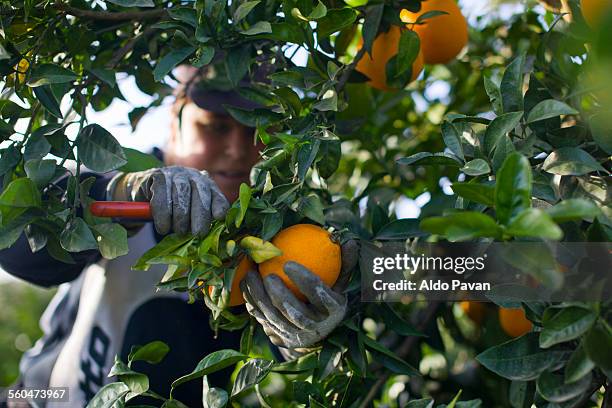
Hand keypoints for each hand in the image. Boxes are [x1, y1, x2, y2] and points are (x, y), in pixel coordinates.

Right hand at [108, 166, 228, 235]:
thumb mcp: (189, 215)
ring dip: (181, 217)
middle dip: (200, 216)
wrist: (143, 195)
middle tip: (198, 234)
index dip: (218, 206)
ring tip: (178, 231)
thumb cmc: (171, 209)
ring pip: (182, 195)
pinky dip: (162, 215)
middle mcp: (194, 176)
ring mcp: (176, 174)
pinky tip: (163, 227)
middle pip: (201, 195)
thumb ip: (200, 220)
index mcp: (207, 185)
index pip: (216, 196)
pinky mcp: (157, 176)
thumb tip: (209, 236)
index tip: (219, 217)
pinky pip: (161, 196)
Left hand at [240, 240, 358, 350]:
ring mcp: (296, 336)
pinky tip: (245, 283)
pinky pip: (262, 319)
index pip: (321, 296)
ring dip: (260, 298)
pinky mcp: (279, 337)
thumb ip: (344, 262)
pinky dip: (252, 302)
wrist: (317, 327)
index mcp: (333, 311)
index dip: (306, 281)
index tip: (289, 263)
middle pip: (296, 315)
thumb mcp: (340, 280)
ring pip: (275, 319)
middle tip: (268, 276)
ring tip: (251, 276)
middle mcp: (315, 328)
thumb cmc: (329, 294)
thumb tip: (349, 241)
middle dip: (281, 297)